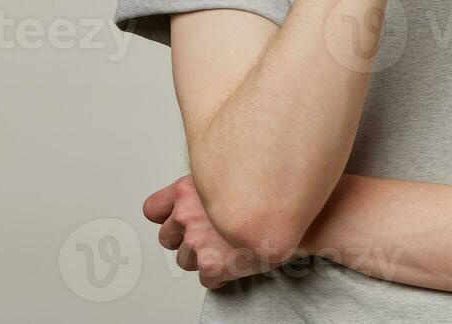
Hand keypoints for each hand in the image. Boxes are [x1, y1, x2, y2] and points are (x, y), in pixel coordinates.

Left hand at [143, 175, 282, 288]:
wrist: (299, 216)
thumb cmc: (268, 193)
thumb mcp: (228, 174)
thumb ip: (205, 186)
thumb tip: (198, 198)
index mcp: (186, 190)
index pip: (153, 209)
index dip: (165, 217)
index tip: (176, 220)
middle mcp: (186, 214)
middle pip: (167, 238)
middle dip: (185, 239)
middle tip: (212, 234)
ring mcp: (197, 241)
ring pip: (185, 260)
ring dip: (203, 257)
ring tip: (230, 245)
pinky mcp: (211, 265)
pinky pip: (206, 278)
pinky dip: (220, 274)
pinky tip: (238, 260)